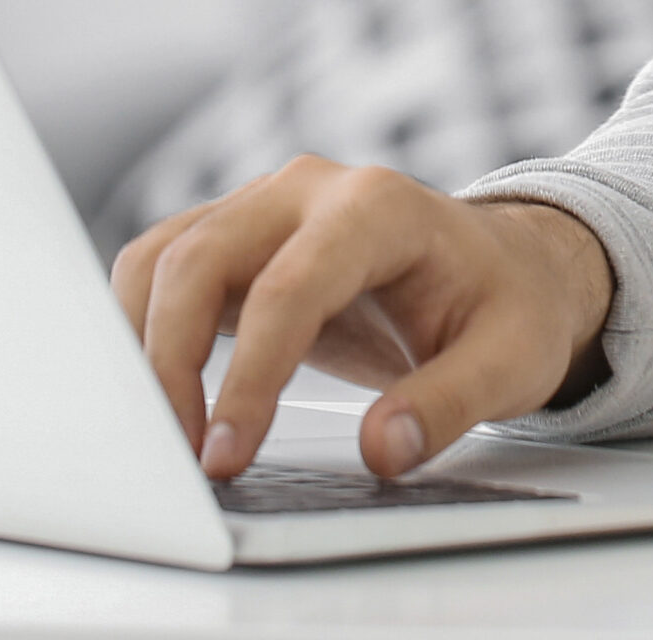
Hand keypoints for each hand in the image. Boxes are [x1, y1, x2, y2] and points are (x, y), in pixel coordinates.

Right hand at [111, 156, 613, 480]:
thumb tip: (383, 449)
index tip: (226, 455)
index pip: (291, 285)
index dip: (251, 374)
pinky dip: (140, 328)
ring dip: (141, 344)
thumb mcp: (512, 359)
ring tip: (159, 438)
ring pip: (165, 258)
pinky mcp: (240, 238)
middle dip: (170, 362)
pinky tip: (154, 395)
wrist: (506, 266)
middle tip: (178, 462)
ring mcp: (268, 206)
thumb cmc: (509, 305)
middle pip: (201, 259)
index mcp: (381, 206)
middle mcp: (312, 190)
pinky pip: (162, 269)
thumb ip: (451, 402)